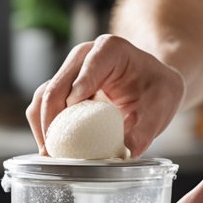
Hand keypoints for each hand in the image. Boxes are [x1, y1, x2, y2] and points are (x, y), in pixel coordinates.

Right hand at [25, 35, 185, 156]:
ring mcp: (68, 73)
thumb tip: (122, 153)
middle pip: (58, 86)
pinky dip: (43, 128)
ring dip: (43, 126)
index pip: (90, 64)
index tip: (75, 107)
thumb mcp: (161, 108)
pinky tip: (52, 148)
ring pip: (43, 96)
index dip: (80, 85)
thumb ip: (144, 130)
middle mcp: (83, 57)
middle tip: (57, 150)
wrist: (151, 86)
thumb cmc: (156, 91)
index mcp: (110, 49)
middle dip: (54, 120)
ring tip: (52, 153)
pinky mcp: (59, 90)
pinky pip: (41, 107)